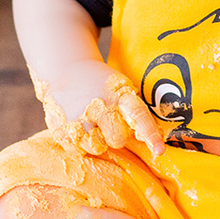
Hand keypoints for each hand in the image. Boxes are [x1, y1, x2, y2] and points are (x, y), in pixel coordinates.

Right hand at [34, 62, 165, 157]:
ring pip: (96, 148)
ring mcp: (77, 117)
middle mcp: (98, 105)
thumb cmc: (101, 85)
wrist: (65, 68)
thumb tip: (151, 143)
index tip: (159, 150)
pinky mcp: (59, 127)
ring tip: (91, 122)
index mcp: (119, 94)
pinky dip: (79, 143)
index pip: (138, 115)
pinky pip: (77, 150)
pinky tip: (77, 126)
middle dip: (116, 135)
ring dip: (97, 140)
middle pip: (117, 139)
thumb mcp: (121, 89)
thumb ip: (134, 113)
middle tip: (107, 121)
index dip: (150, 134)